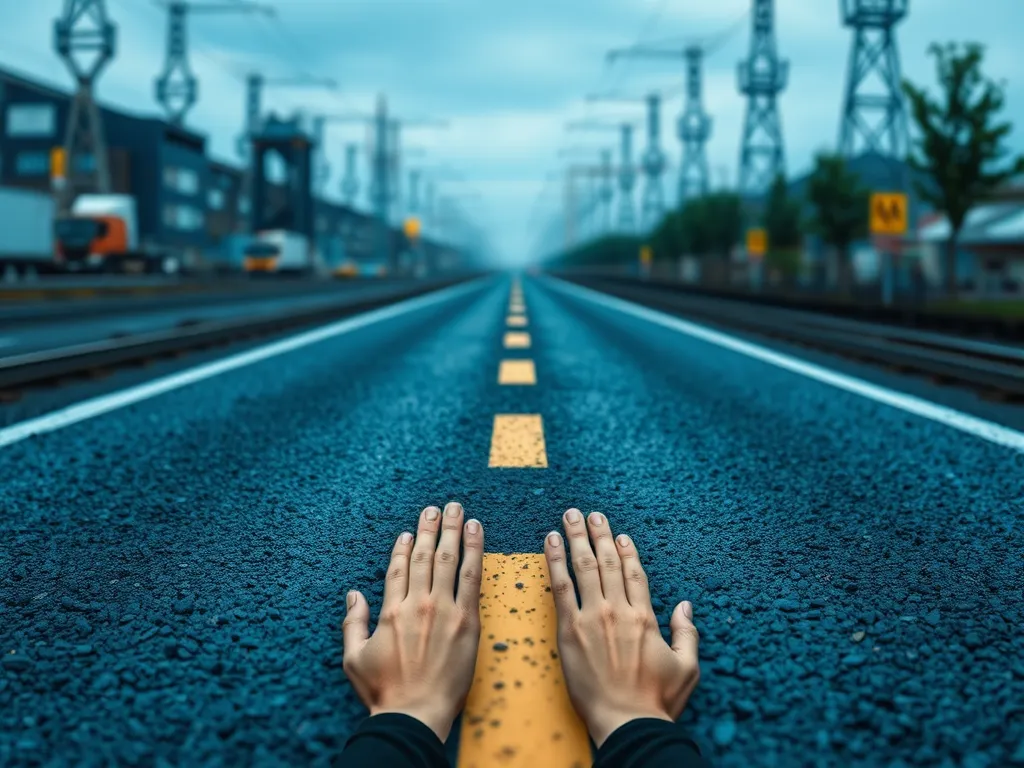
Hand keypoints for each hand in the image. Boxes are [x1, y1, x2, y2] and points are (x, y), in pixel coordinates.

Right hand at [342, 502, 483, 741]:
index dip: (404, 548)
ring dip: (453, 530)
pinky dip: (475, 551)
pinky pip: (472, 578)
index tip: (409, 532)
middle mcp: (417, 604)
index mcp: (390, 612)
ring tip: (457, 509)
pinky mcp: (468, 621)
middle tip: (437, 508)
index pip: (399, 569)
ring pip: (449, 559)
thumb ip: (353, 622)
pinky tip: (477, 531)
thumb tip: (353, 594)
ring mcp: (444, 610)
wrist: (414, 714)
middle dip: (430, 528)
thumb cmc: (384, 692)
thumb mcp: (354, 658)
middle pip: (425, 556)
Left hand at [544, 508, 699, 747]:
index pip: (634, 574)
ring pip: (584, 567)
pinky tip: (550, 541)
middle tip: (591, 514)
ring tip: (570, 516)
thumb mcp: (687, 668)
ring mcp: (593, 618)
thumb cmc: (657, 702)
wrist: (628, 723)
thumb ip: (687, 634)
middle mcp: (619, 611)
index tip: (621, 535)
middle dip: (600, 534)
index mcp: (645, 618)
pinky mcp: (569, 630)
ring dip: (577, 537)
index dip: (627, 552)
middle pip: (608, 562)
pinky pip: (560, 587)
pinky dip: (554, 561)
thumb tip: (685, 606)